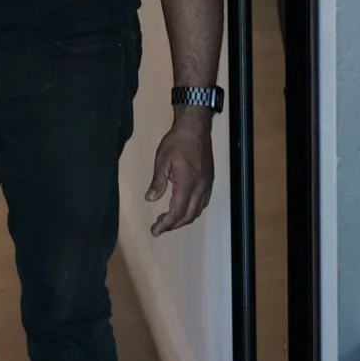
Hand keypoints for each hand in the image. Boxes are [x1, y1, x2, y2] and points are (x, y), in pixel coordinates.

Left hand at [145, 112, 214, 236]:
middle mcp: (200, 187)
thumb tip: (150, 199)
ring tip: (168, 220)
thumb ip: (158, 182)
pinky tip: (183, 208)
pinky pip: (203, 202)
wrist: (196, 128)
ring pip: (197, 210)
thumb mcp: (162, 161)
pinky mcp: (209, 181)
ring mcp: (207, 185)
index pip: (177, 211)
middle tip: (159, 227)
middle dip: (174, 225)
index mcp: (187, 183)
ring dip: (183, 219)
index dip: (166, 224)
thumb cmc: (177, 142)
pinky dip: (192, 210)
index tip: (155, 231)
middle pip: (189, 215)